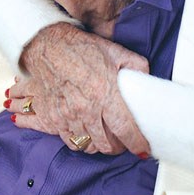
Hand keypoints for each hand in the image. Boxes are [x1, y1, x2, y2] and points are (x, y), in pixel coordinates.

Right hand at [4, 22, 150, 155]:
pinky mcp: (52, 117)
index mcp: (104, 94)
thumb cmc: (81, 48)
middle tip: (122, 142)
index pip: (125, 129)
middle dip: (117, 147)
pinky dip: (79, 142)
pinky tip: (85, 135)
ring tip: (104, 140)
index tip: (143, 148)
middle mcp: (86, 109)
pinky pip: (68, 140)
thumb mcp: (115, 52)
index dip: (136, 143)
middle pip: (106, 144)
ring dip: (98, 146)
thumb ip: (136, 66)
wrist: (47, 45)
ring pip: (87, 145)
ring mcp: (67, 115)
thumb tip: (146, 79)